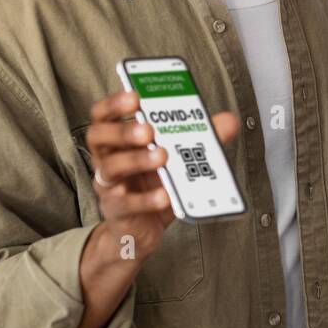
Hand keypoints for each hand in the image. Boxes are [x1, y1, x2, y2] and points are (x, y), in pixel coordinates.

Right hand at [85, 90, 238, 258]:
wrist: (141, 230)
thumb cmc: (154, 187)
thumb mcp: (177, 161)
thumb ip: (201, 139)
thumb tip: (228, 121)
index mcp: (118, 141)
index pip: (103, 115)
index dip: (114, 103)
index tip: (135, 96)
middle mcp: (108, 159)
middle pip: (99, 137)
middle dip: (123, 130)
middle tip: (148, 129)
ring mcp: (109, 186)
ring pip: (111, 168)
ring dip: (137, 160)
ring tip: (162, 156)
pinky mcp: (117, 213)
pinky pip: (125, 204)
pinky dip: (146, 199)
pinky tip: (164, 195)